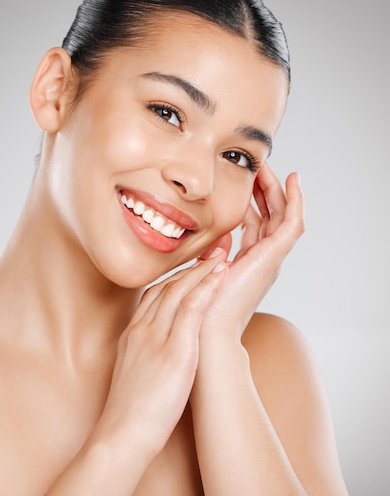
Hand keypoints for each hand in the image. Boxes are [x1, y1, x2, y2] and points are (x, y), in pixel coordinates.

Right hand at [92, 253, 226, 457]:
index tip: (191, 269)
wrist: (121, 434)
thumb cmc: (128, 414)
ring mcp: (156, 338)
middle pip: (166, 287)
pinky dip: (207, 287)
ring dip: (202, 270)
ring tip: (221, 257)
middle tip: (210, 252)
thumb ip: (145, 358)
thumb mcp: (133, 376)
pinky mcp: (174, 350)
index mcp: (132, 335)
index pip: (153, 295)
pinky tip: (221, 275)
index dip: (174, 279)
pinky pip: (191, 308)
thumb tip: (160, 358)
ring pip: (179, 291)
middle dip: (190, 268)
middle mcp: (141, 330)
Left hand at [198, 165, 304, 339]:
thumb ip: (211, 253)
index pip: (255, 223)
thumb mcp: (203, 270)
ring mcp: (271, 259)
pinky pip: (292, 223)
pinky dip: (295, 201)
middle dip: (265, 189)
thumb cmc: (200, 306)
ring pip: (283, 216)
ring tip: (268, 166)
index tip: (243, 180)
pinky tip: (292, 181)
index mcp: (247, 262)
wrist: (207, 329)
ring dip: (277, 189)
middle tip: (257, 165)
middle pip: (271, 216)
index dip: (252, 201)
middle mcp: (263, 259)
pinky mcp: (273, 257)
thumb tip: (214, 239)